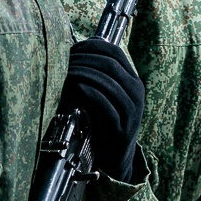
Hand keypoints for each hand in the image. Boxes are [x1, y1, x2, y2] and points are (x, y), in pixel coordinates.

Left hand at [59, 37, 143, 182]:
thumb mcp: (102, 91)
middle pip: (110, 65)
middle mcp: (136, 92)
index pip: (114, 52)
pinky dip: (90, 94)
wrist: (114, 155)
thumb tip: (76, 45)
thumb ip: (95, 71)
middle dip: (84, 60)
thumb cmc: (103, 118)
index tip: (70, 48)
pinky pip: (108, 107)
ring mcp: (132, 111)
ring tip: (66, 73)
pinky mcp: (123, 130)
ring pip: (109, 84)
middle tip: (63, 61)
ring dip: (84, 75)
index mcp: (131, 79)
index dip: (91, 46)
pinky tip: (77, 88)